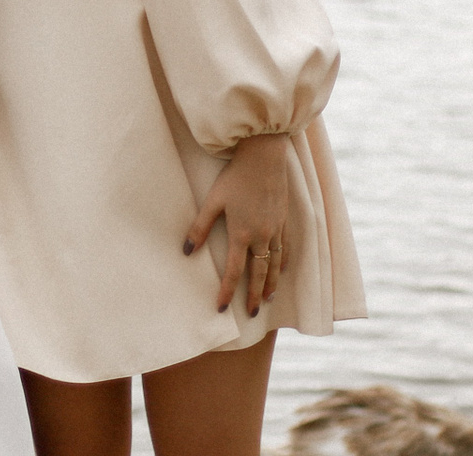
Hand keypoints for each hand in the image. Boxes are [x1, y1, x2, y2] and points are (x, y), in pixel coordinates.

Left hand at [184, 132, 289, 317]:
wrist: (264, 158)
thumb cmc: (234, 177)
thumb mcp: (213, 201)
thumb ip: (200, 227)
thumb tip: (186, 251)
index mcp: (241, 234)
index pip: (233, 271)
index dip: (227, 291)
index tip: (222, 308)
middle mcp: (261, 237)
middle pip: (259, 274)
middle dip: (255, 296)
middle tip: (253, 313)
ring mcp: (276, 230)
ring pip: (275, 265)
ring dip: (272, 284)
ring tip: (269, 299)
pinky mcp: (284, 221)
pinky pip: (286, 248)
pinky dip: (283, 263)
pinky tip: (282, 270)